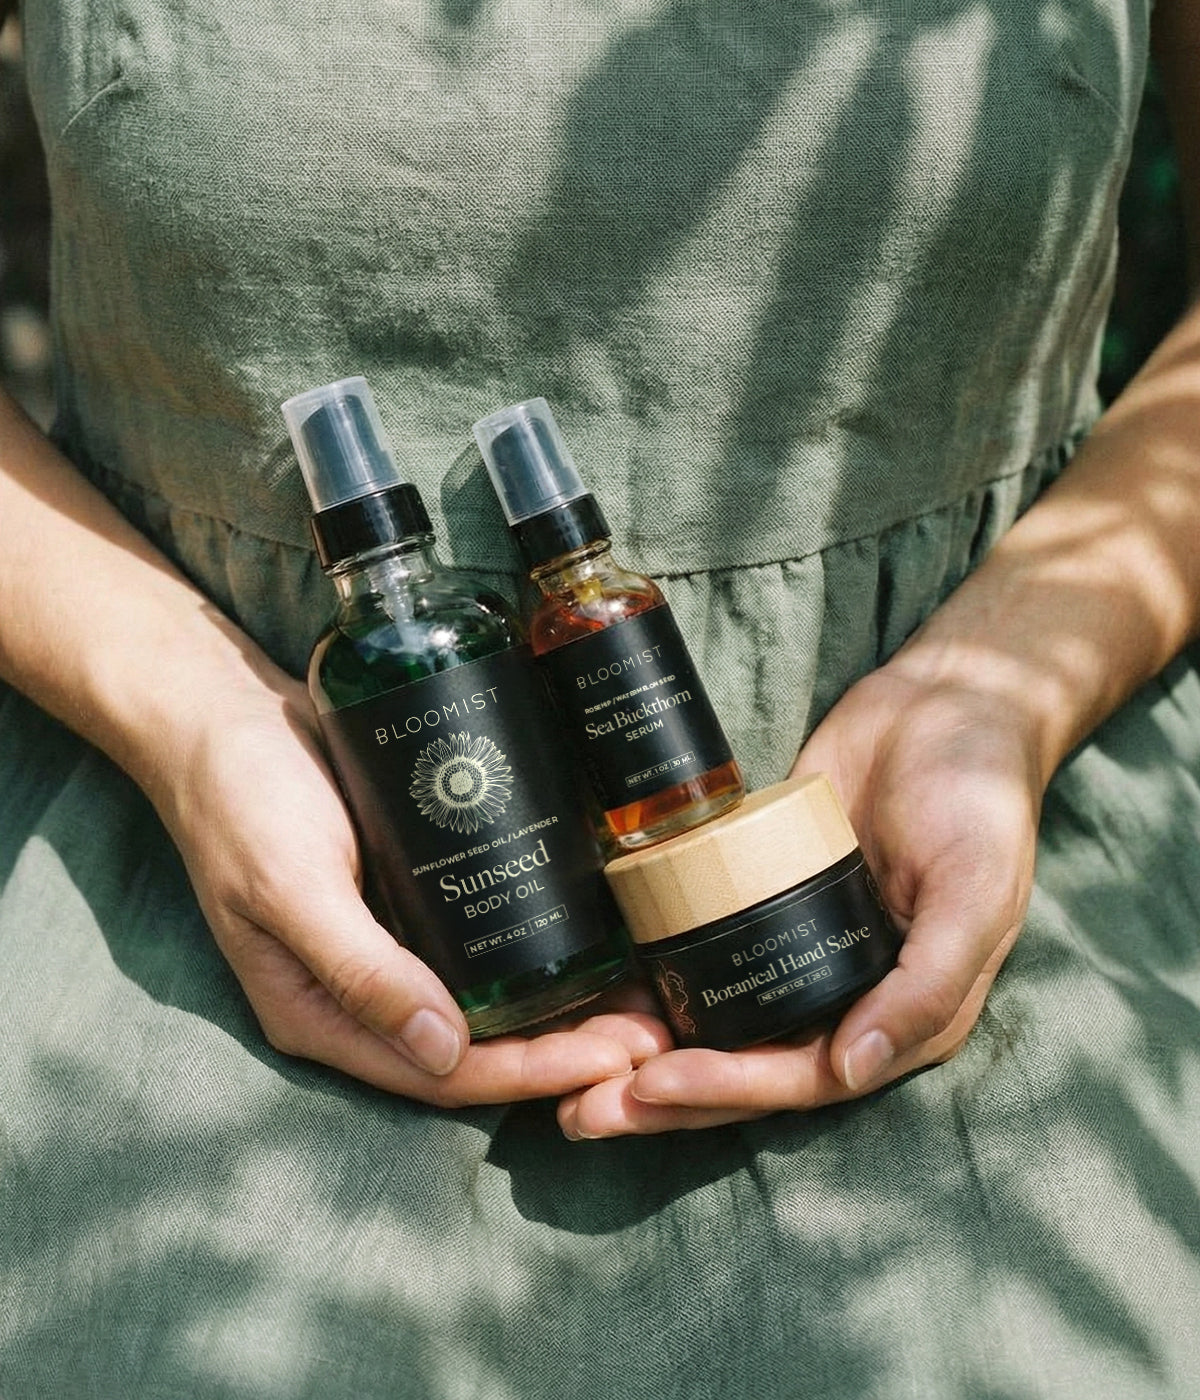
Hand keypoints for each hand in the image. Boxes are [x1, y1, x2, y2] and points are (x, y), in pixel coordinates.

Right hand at [157, 672, 650, 1105]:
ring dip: (565, 1006)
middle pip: (479, 1046)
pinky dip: (537, 949)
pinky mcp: (410, 893)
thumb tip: (441, 1050)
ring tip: (646, 997)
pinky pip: (481, 940)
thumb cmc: (241, 796)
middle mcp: (360, 993)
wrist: (222, 713)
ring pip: (489, 999)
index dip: (530, 1075)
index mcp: (320, 1014)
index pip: (442, 1074)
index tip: (611, 1061)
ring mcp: (389, 943)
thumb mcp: (289, 885)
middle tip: (656, 1035)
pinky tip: (594, 936)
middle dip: (566, 1049)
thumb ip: (356, 968)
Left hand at [557, 646, 1044, 1135]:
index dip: (723, 1090)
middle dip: (658, 1096)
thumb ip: (928, 984)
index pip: (797, 1076)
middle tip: (575, 1112)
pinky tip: (586, 988)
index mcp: (895, 1015)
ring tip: (560, 1067)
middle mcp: (834, 993)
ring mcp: (785, 942)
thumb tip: (853, 1069)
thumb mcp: (978, 892)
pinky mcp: (748, 889)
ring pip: (704, 1013)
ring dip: (637, 1047)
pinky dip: (644, 970)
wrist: (945, 704)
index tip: (648, 1088)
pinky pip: (691, 941)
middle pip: (736, 1062)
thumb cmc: (980, 798)